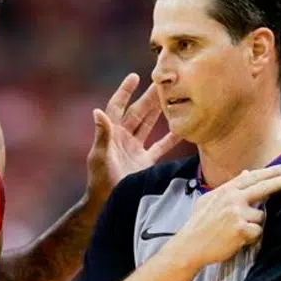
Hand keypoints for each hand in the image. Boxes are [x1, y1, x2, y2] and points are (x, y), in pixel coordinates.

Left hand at [87, 73, 181, 201]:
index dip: (124, 92)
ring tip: (173, 97)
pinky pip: (160, 146)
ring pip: (149, 125)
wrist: (109, 203)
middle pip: (138, 113)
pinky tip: (183, 128)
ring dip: (159, 112)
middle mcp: (123, 138)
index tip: (134, 77)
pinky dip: (171, 138)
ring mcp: (135, 148)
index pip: (117, 107)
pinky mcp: (145, 161)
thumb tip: (97, 111)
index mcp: (111, 134)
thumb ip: (102, 134)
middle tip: (163, 82)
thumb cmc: (100, 180)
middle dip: (148, 98)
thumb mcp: (100, 156)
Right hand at [170, 164, 280, 268]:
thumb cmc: (199, 223)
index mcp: (225, 190)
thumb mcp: (210, 200)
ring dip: (254, 224)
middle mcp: (233, 198)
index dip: (271, 172)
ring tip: (236, 230)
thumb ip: (229, 186)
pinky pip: (257, 232)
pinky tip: (236, 239)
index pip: (252, 177)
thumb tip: (245, 173)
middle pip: (264, 186)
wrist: (190, 244)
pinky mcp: (241, 229)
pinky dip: (251, 237)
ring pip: (261, 216)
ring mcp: (237, 213)